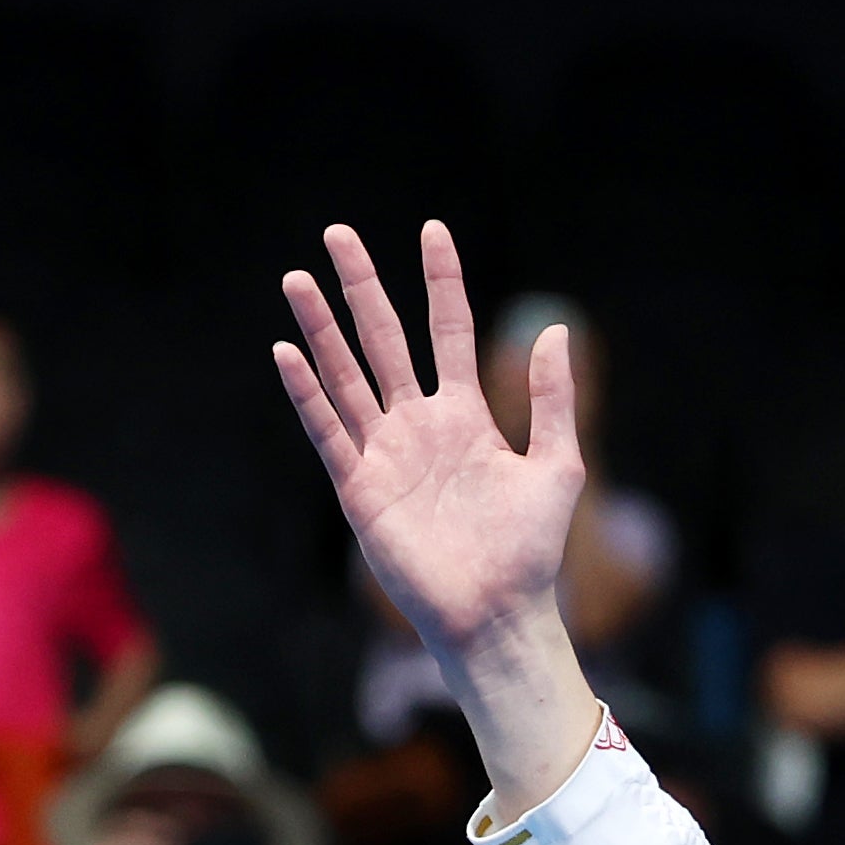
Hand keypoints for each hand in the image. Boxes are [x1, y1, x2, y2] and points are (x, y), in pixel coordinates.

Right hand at [277, 222, 587, 672]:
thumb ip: (551, 399)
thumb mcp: (556, 465)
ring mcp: (385, 455)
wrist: (499, 613)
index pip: (448, 331)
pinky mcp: (361, 489)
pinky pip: (328, 432)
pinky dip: (308, 393)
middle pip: (383, 340)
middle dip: (361, 287)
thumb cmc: (531, 551)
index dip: (441, 282)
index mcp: (466, 417)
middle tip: (338, 233)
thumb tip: (554, 331)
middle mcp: (418, 427)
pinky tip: (287, 352)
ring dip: (321, 328)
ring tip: (298, 279)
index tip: (432, 231)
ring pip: (346, 377)